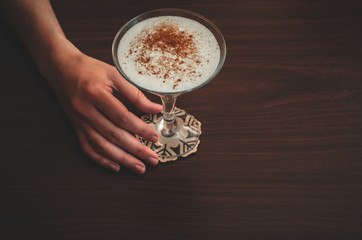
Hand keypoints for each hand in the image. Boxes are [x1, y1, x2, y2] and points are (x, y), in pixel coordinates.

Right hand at [47, 46, 161, 173]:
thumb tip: (155, 108)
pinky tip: (116, 166)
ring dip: (122, 159)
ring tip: (139, 168)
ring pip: (101, 145)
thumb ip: (135, 93)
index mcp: (96, 94)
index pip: (122, 117)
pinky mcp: (75, 127)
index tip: (154, 137)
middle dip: (135, 150)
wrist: (61, 68)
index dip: (140, 129)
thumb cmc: (89, 69)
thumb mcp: (114, 74)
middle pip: (113, 135)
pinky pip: (87, 147)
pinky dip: (101, 159)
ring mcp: (79, 121)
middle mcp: (85, 110)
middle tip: (152, 160)